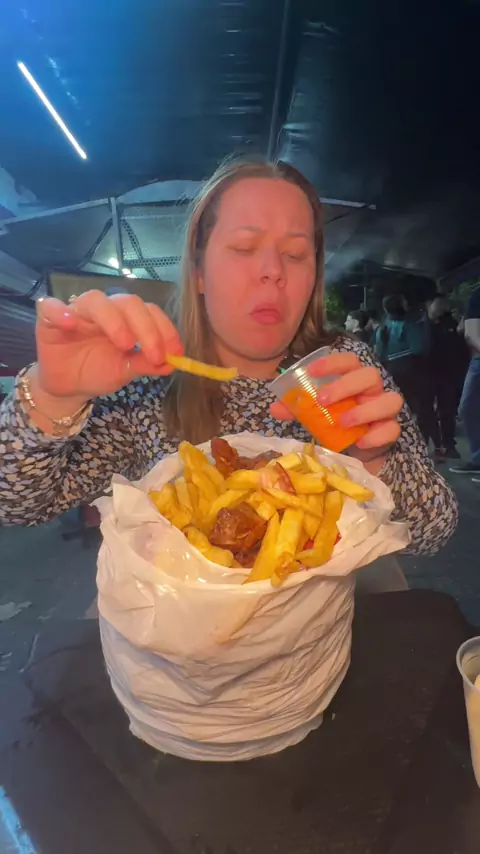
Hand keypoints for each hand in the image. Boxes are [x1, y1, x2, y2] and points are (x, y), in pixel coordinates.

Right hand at [34, 291, 181, 401]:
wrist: (69, 387)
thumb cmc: (98, 371)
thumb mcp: (126, 371)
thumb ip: (146, 363)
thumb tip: (173, 363)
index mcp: (126, 318)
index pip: (149, 311)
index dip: (164, 329)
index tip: (175, 352)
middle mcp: (104, 310)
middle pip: (127, 302)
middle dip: (146, 327)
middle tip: (153, 354)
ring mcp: (77, 311)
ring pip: (96, 300)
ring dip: (113, 319)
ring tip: (124, 344)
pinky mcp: (49, 319)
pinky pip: (50, 307)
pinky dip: (60, 312)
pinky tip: (70, 325)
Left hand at [271, 352, 401, 450]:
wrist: (355, 450)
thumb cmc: (336, 423)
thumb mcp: (316, 415)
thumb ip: (298, 409)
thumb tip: (275, 407)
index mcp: (353, 380)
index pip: (350, 361)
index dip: (333, 363)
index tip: (312, 372)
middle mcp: (372, 391)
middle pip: (370, 375)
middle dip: (345, 385)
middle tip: (322, 400)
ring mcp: (384, 410)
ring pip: (391, 400)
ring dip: (364, 411)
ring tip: (341, 422)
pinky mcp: (390, 431)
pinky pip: (393, 429)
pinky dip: (376, 436)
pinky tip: (359, 442)